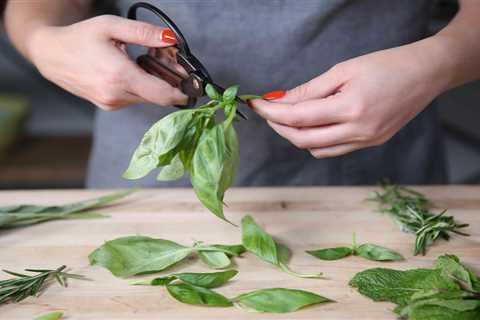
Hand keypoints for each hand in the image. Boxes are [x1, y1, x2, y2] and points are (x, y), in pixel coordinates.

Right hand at [28, 15, 187, 109]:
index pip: (162, 94)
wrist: (51, 55)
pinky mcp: (109, 105)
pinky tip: (135, 71)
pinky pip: (135, 98)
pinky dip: (141, 88)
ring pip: (147, 98)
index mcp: (120, 76)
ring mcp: (112, 103)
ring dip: (155, 85)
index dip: (182, 93)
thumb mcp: (111, 26)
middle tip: (170, 63)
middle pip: (158, 97)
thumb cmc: (80, 38)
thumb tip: (171, 38)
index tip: (194, 87)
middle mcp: (117, 95)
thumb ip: (143, 33)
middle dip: (170, 83)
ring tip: (147, 63)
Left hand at [250, 39, 447, 157]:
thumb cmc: (387, 65)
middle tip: (268, 112)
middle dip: (279, 126)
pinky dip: (315, 141)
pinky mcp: (371, 144)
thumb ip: (309, 89)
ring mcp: (366, 141)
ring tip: (287, 118)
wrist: (427, 74)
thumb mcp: (344, 70)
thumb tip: (281, 101)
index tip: (256, 105)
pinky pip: (334, 150)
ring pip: (317, 150)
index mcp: (351, 108)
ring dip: (296, 136)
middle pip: (303, 139)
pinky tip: (311, 126)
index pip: (298, 118)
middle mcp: (359, 131)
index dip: (272, 113)